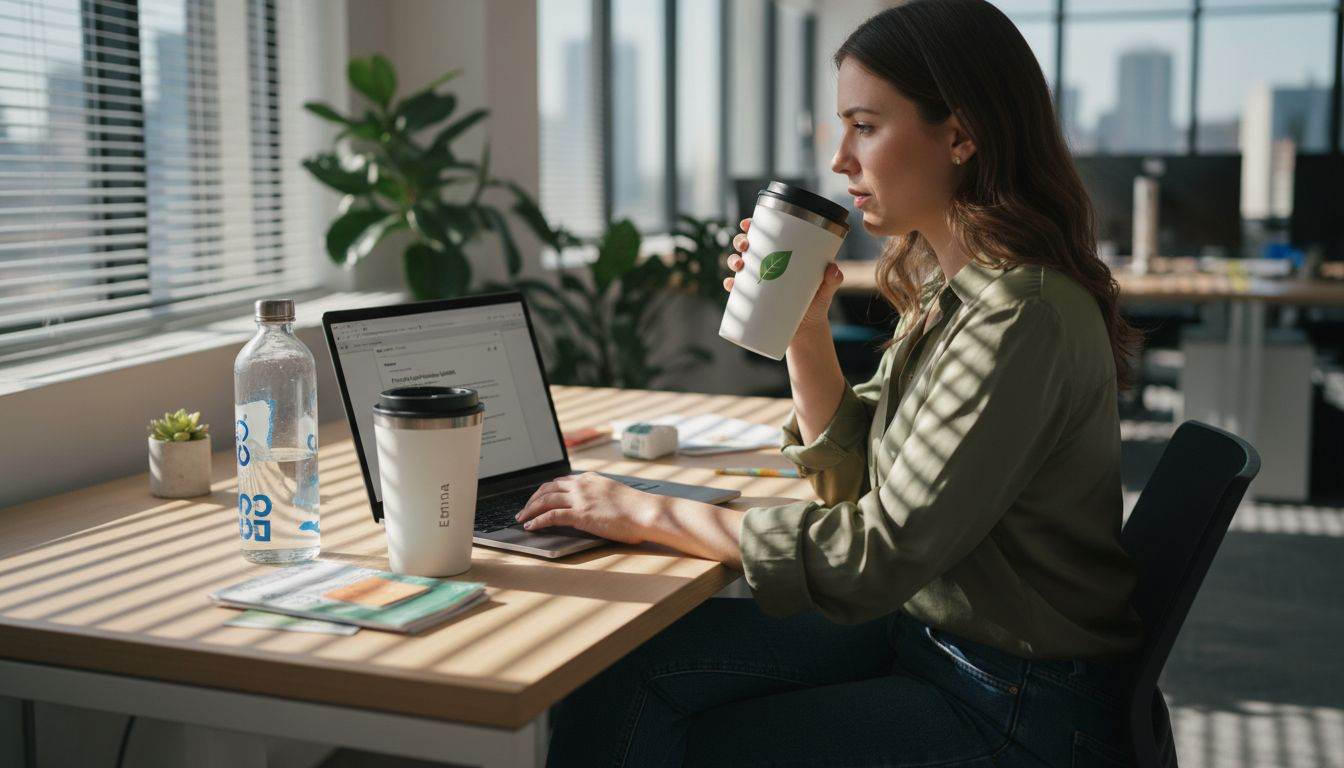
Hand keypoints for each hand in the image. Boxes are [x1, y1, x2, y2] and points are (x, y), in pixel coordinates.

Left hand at [514, 472, 657, 543]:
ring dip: (530, 509)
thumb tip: (593, 508)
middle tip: (524, 509)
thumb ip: (600, 497)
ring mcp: (580, 498)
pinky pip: (552, 515)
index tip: (538, 498)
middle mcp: (582, 485)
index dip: (546, 491)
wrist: (646, 512)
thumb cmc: (638, 509)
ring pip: (545, 500)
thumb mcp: (615, 495)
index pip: (561, 481)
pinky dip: (538, 520)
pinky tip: (531, 526)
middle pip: (548, 488)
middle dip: (533, 499)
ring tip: (522, 518)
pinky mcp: (580, 513)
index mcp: (591, 479)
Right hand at [723, 217, 844, 334]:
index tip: (748, 224)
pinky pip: (736, 290)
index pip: (764, 235)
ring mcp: (757, 282)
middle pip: (747, 247)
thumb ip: (833, 280)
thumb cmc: (816, 304)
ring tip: (738, 266)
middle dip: (740, 242)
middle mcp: (766, 266)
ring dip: (732, 261)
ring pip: (738, 265)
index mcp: (781, 255)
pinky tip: (730, 284)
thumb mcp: (826, 290)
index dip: (752, 226)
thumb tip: (833, 269)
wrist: (807, 330)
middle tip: (744, 247)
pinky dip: (730, 285)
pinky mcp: (752, 300)